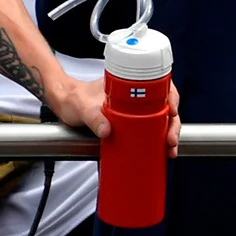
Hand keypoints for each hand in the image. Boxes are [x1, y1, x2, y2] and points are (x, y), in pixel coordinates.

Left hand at [50, 77, 183, 157]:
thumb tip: (108, 131)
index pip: (158, 85)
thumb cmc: (72, 99)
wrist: (62, 105)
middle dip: (173, 123)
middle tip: (170, 139)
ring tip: (169, 150)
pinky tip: (163, 151)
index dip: (171, 96)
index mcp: (127, 85)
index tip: (172, 110)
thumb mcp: (82, 108)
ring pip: (160, 119)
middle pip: (164, 105)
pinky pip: (150, 129)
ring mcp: (133, 110)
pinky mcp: (129, 123)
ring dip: (169, 133)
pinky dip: (159, 139)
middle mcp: (134, 96)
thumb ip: (93, 118)